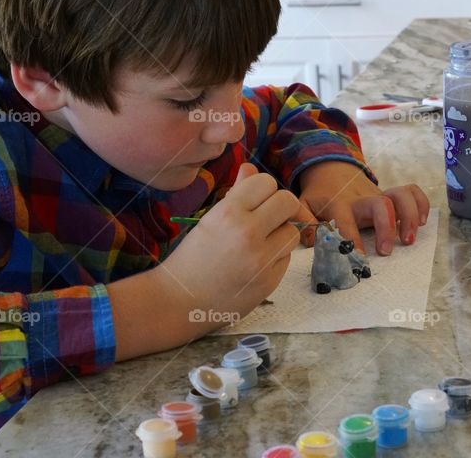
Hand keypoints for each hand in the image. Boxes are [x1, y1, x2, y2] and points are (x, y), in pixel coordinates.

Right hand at [161, 163, 302, 321]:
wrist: (178, 302)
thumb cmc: (191, 258)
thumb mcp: (209, 220)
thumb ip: (235, 194)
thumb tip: (251, 168)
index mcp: (228, 212)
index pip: (266, 182)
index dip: (264, 190)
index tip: (257, 201)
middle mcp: (247, 232)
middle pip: (288, 201)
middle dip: (280, 207)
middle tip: (267, 219)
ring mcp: (261, 259)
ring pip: (293, 231)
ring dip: (281, 234)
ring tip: (260, 244)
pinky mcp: (270, 281)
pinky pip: (286, 257)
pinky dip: (277, 257)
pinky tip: (257, 264)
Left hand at [298, 161, 429, 255]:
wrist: (331, 168)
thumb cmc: (320, 194)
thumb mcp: (304, 204)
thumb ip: (305, 221)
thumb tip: (310, 241)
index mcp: (340, 204)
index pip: (346, 222)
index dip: (353, 241)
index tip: (359, 260)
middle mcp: (363, 198)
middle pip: (381, 204)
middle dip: (387, 228)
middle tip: (386, 251)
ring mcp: (380, 194)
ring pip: (401, 195)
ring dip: (410, 217)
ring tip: (409, 240)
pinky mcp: (391, 194)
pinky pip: (412, 191)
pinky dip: (421, 204)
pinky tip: (422, 222)